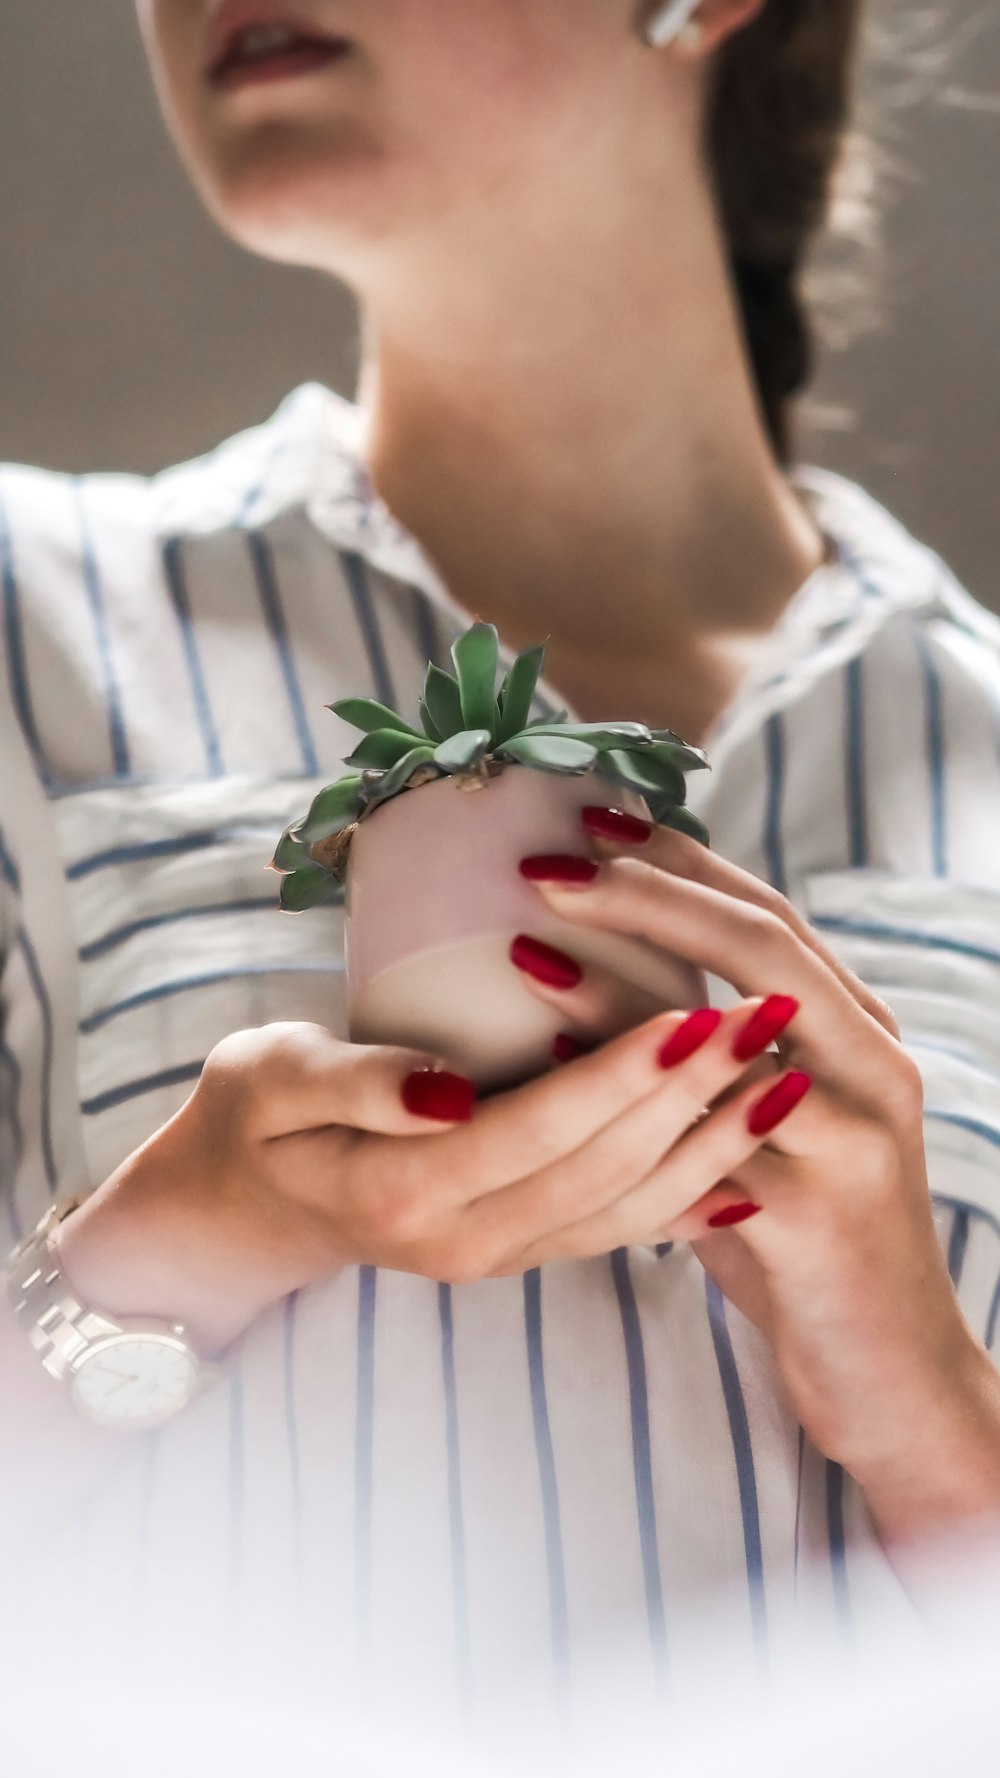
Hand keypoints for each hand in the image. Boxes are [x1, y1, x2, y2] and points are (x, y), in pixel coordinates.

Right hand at [56, 1000, 791, 1357]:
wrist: (245, 1211)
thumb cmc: (252, 1121)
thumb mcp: (270, 1081)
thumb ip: (355, 1083)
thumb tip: (449, 1087)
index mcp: (404, 1193)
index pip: (539, 1128)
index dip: (623, 1072)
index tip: (698, 1011)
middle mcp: (465, 1244)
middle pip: (605, 1167)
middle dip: (696, 1091)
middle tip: (770, 1016)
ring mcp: (498, 1259)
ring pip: (631, 1207)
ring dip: (715, 1142)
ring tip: (786, 1074)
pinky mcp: (520, 1253)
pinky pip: (621, 1228)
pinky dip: (690, 1193)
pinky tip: (749, 1156)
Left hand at [509, 807, 999, 1544]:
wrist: (891, 1375)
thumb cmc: (805, 1244)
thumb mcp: (766, 1134)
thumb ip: (713, 1065)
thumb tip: (602, 1000)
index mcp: (858, 1033)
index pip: (767, 915)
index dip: (683, 861)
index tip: (593, 818)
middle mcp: (872, 1065)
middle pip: (760, 945)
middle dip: (649, 892)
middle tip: (550, 859)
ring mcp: (856, 1134)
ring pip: (738, 1032)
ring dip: (622, 981)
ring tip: (527, 938)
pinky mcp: (821, 1210)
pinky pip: (715, 1138)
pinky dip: (635, 1095)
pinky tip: (555, 1067)